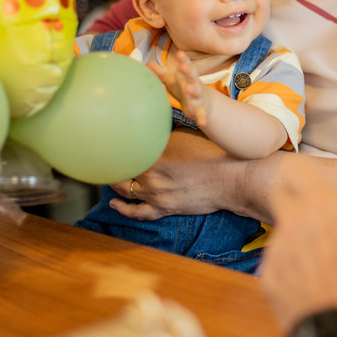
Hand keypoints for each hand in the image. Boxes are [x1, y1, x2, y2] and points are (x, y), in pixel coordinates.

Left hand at [106, 129, 243, 219]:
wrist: (233, 179)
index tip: (103, 142)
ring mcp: (157, 196)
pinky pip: (138, 213)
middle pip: (121, 172)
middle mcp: (151, 178)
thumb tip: (150, 123)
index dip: (111, 147)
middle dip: (111, 165)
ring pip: (125, 191)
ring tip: (107, 176)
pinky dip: (124, 209)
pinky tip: (115, 204)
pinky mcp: (164, 209)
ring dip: (114, 184)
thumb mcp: (188, 133)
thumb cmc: (214, 152)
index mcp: (155, 156)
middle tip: (103, 158)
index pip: (125, 152)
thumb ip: (165, 132)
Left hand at [149, 50, 211, 126]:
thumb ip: (160, 73)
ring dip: (193, 90)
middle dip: (188, 70)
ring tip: (189, 89)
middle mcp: (195, 84)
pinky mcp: (200, 109)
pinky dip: (203, 118)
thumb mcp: (172, 79)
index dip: (183, 59)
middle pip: (192, 76)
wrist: (204, 102)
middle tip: (183, 66)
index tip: (180, 53)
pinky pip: (202, 114)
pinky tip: (203, 123)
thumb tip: (147, 63)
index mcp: (188, 76)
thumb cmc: (184, 87)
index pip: (186, 65)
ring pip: (197, 92)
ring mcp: (198, 96)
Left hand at [260, 155, 336, 331]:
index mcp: (319, 202)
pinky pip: (276, 260)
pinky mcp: (267, 275)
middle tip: (321, 219)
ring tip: (323, 258)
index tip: (313, 182)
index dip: (302, 172)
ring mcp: (275, 249)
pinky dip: (290, 265)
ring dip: (295, 235)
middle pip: (279, 194)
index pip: (292, 166)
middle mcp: (291, 220)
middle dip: (295, 200)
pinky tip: (312, 279)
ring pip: (280, 229)